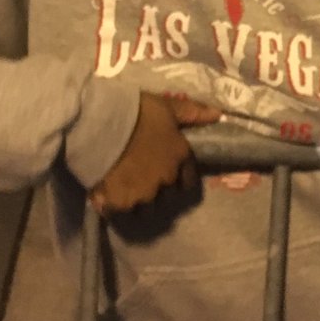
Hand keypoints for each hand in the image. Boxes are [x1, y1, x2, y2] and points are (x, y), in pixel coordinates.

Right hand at [90, 92, 219, 215]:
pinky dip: (115, 208)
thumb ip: (192, 113)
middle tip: (145, 182)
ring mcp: (144, 195)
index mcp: (180, 158)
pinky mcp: (120, 204)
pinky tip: (108, 199)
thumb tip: (218, 115)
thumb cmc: (137, 112)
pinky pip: (120, 214)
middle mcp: (166, 181)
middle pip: (168, 198)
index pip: (189, 181)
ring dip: (139, 203)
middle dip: (160, 193)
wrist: (101, 124)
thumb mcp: (167, 106)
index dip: (180, 180)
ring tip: (126, 193)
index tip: (171, 176)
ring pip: (145, 209)